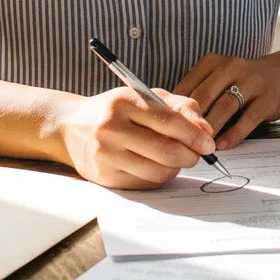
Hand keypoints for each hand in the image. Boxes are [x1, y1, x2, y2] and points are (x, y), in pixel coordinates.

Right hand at [53, 88, 215, 189]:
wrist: (71, 127)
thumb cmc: (117, 110)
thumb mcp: (146, 96)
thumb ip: (180, 107)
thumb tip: (206, 131)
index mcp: (124, 101)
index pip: (170, 122)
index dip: (195, 135)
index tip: (209, 143)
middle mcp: (112, 128)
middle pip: (166, 151)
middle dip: (191, 156)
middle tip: (198, 154)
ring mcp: (106, 155)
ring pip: (158, 171)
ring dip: (176, 168)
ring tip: (176, 158)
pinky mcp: (104, 176)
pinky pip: (145, 183)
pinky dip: (159, 177)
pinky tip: (158, 166)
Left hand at [178, 53, 279, 150]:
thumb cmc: (243, 81)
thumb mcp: (219, 78)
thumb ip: (198, 93)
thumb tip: (170, 118)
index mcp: (213, 62)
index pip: (188, 86)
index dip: (175, 109)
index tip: (167, 128)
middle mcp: (231, 67)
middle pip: (204, 96)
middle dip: (191, 120)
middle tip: (179, 140)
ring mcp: (251, 82)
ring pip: (225, 107)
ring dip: (210, 129)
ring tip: (199, 146)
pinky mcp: (267, 99)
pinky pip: (247, 119)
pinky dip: (233, 134)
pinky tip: (222, 146)